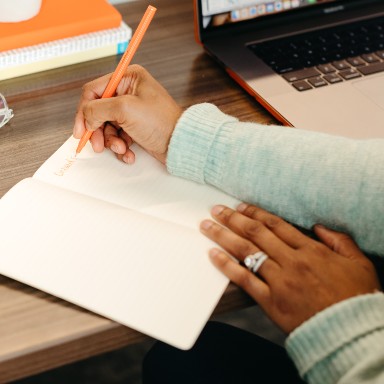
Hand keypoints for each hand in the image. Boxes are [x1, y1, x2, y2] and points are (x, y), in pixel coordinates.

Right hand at [73, 65, 181, 163]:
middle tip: (97, 144)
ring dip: (111, 141)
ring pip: (107, 127)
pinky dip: (120, 147)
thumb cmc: (162, 122)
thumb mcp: (126, 110)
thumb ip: (98, 109)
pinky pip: (118, 137)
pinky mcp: (135, 127)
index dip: (84, 111)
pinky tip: (128, 152)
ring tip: (121, 148)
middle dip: (98, 130)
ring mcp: (132, 111)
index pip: (94, 91)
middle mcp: (129, 92)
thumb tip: (85, 116)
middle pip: (99, 111)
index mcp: (128, 78)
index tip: (81, 129)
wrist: (180, 144)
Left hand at [200, 204, 380, 332]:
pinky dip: (227, 266)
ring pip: (246, 252)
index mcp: (311, 250)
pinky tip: (213, 255)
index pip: (276, 225)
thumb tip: (320, 227)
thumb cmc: (356, 299)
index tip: (240, 207)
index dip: (255, 213)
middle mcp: (292, 261)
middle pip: (256, 234)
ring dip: (224, 236)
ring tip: (207, 226)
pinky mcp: (271, 301)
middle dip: (233, 219)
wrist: (352, 333)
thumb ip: (340, 241)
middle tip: (217, 209)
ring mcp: (280, 281)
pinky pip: (244, 280)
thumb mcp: (359, 263)